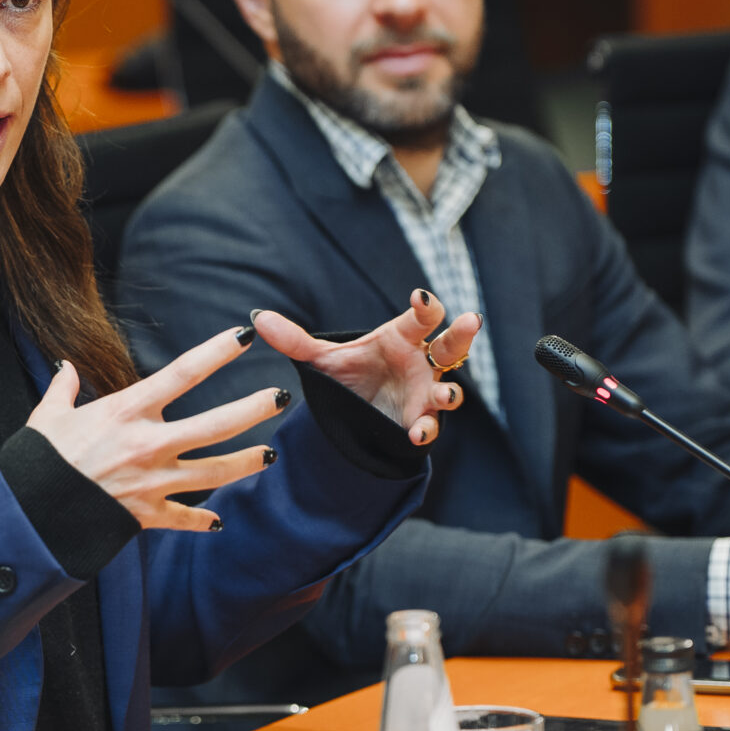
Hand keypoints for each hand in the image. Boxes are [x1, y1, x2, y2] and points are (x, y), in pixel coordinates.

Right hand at [27, 324, 286, 531]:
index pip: (181, 374)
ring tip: (270, 455)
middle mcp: (147, 444)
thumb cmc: (37, 461)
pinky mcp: (146, 516)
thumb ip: (63, 389)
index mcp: (125, 412)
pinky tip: (217, 522)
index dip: (215, 353)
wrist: (30, 514)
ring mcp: (152, 482)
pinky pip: (183, 519)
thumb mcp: (47, 416)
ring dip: (245, 462)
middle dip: (252, 409)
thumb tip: (65, 368)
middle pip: (215, 425)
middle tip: (280, 398)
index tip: (242, 338)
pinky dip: (201, 521)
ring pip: (213, 473)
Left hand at [251, 288, 479, 445]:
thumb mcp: (321, 360)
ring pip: (450, 390)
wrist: (355, 413)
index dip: (425, 305)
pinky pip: (430, 425)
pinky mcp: (420, 422)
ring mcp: (425, 394)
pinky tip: (415, 434)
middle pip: (452, 344)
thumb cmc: (351, 374)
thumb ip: (294, 341)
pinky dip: (425, 429)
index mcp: (402, 337)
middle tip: (472, 320)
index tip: (421, 296)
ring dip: (450, 393)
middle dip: (463, 333)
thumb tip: (257, 319)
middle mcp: (421, 363)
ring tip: (444, 395)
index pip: (421, 316)